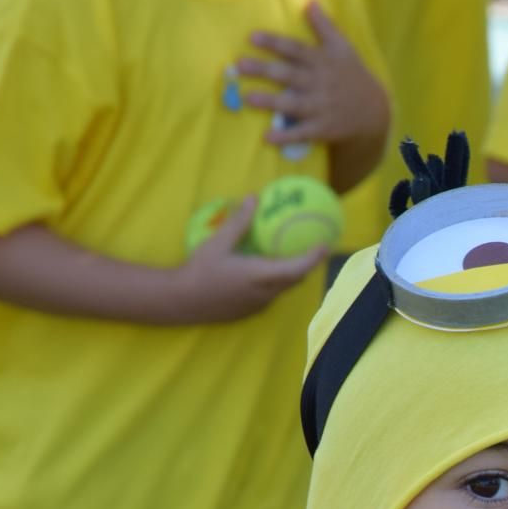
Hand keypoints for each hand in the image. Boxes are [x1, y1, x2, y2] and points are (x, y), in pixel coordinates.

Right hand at [174, 196, 324, 322]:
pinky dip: (279, 280)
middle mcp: (264, 293)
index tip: (325, 245)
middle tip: (316, 247)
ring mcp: (258, 304)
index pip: (296, 269)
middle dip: (308, 265)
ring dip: (293, 273)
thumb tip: (254, 198)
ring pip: (284, 288)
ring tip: (297, 255)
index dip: (313, 258)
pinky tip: (271, 268)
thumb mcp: (218, 243)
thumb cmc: (199, 270)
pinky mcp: (251, 310)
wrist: (182, 301)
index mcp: (259, 276)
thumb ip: (239, 223)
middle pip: (295, 279)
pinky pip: (272, 294)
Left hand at [238, 1, 388, 151]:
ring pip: (293, 103)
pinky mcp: (323, 129)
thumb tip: (310, 1)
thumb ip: (324, 26)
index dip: (275, 43)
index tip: (252, 38)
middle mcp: (321, 83)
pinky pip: (303, 133)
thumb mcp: (343, 47)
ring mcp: (322, 107)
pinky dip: (286, 137)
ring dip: (271, 102)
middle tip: (240, 65)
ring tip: (247, 99)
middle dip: (264, 70)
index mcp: (323, 62)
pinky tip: (268, 138)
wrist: (375, 112)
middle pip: (289, 75)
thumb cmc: (353, 75)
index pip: (296, 49)